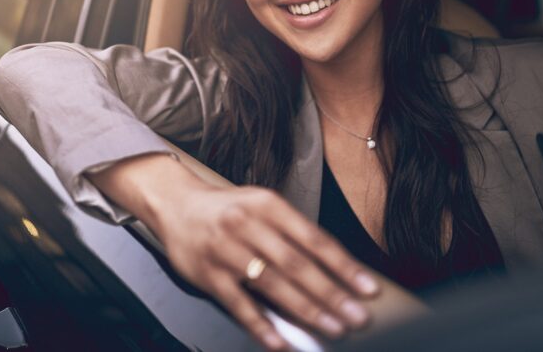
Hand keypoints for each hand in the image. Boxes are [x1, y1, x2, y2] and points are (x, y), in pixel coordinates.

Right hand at [150, 183, 379, 349]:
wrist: (175, 204)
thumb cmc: (227, 209)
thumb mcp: (262, 205)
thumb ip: (293, 233)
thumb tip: (334, 270)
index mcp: (267, 204)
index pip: (314, 239)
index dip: (343, 266)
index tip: (367, 288)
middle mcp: (247, 225)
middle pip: (297, 265)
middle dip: (332, 294)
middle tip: (357, 316)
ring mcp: (226, 251)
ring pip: (272, 285)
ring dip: (306, 310)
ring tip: (332, 328)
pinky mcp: (208, 275)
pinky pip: (239, 305)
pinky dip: (261, 325)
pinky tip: (282, 341)